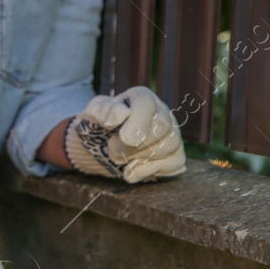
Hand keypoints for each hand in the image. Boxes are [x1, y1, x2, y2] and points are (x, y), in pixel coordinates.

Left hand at [65, 86, 184, 182]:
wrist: (103, 145)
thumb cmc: (99, 125)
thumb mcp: (93, 113)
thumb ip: (102, 110)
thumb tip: (120, 114)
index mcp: (141, 97)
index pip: (146, 103)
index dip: (137, 122)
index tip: (124, 138)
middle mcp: (162, 112)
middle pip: (159, 128)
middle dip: (130, 145)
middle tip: (111, 146)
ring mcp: (172, 134)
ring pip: (168, 146)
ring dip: (137, 157)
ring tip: (118, 156)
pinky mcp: (175, 155)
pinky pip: (173, 164)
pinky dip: (148, 171)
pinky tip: (131, 169)